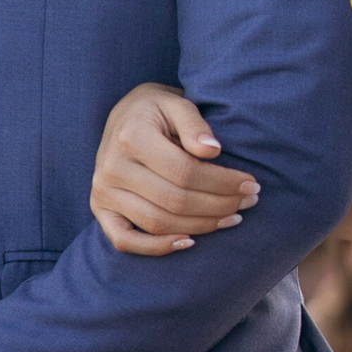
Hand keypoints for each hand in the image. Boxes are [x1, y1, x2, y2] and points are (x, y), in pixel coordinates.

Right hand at [91, 83, 258, 255]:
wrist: (124, 117)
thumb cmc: (157, 111)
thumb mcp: (176, 103)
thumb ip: (194, 123)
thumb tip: (212, 151)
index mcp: (131, 136)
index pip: (185, 171)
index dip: (223, 183)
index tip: (251, 184)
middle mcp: (112, 166)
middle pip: (175, 200)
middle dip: (219, 205)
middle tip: (248, 201)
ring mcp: (103, 191)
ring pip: (158, 223)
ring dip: (201, 226)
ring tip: (232, 218)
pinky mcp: (100, 209)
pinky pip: (124, 241)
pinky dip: (156, 248)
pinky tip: (189, 242)